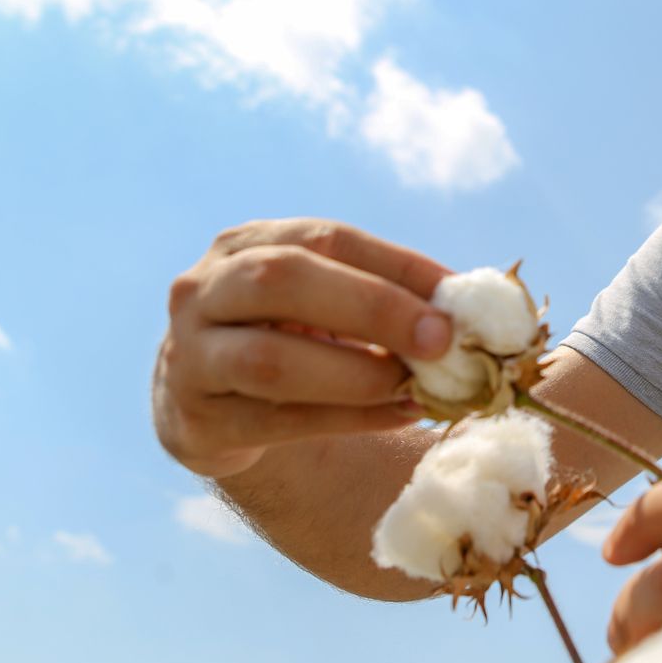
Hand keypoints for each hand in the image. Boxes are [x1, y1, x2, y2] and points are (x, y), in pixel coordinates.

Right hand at [152, 218, 453, 478]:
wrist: (209, 408)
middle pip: (282, 280)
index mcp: (244, 244)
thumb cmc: (288, 339)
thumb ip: (379, 297)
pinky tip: (399, 415)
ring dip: (356, 375)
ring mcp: (190, 357)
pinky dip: (349, 420)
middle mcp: (204, 290)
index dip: (396, 264)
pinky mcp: (198, 423)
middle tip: (439, 338)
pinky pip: (280, 422)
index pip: (327, 238)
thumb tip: (470, 309)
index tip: (457, 294)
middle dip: (371, 307)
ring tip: (416, 386)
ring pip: (270, 360)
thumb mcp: (317, 303)